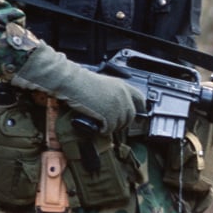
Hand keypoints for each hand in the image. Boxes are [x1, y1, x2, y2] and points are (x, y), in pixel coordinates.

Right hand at [11, 41, 145, 134]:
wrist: (72, 83)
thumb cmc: (82, 82)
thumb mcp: (103, 84)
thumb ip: (114, 94)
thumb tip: (117, 108)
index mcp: (122, 85)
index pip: (140, 99)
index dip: (140, 108)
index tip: (139, 114)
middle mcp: (123, 95)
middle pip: (130, 116)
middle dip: (122, 122)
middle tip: (111, 124)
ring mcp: (117, 106)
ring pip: (120, 124)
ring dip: (111, 127)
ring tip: (100, 123)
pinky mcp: (109, 115)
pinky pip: (110, 129)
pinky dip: (103, 130)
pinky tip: (97, 126)